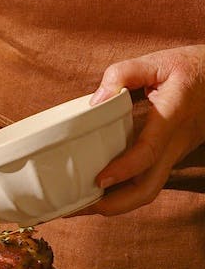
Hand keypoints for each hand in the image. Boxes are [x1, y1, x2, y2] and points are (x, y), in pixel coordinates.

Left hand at [86, 45, 204, 215]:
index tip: (99, 180)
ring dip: (114, 203)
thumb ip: (125, 73)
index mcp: (171, 118)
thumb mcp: (159, 61)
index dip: (124, 169)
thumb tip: (96, 101)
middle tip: (76, 207)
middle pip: (149, 188)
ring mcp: (173, 153)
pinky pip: (147, 180)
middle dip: (113, 205)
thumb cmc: (191, 69)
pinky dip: (122, 191)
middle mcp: (175, 143)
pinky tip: (96, 191)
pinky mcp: (169, 155)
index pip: (149, 151)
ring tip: (78, 205)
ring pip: (148, 189)